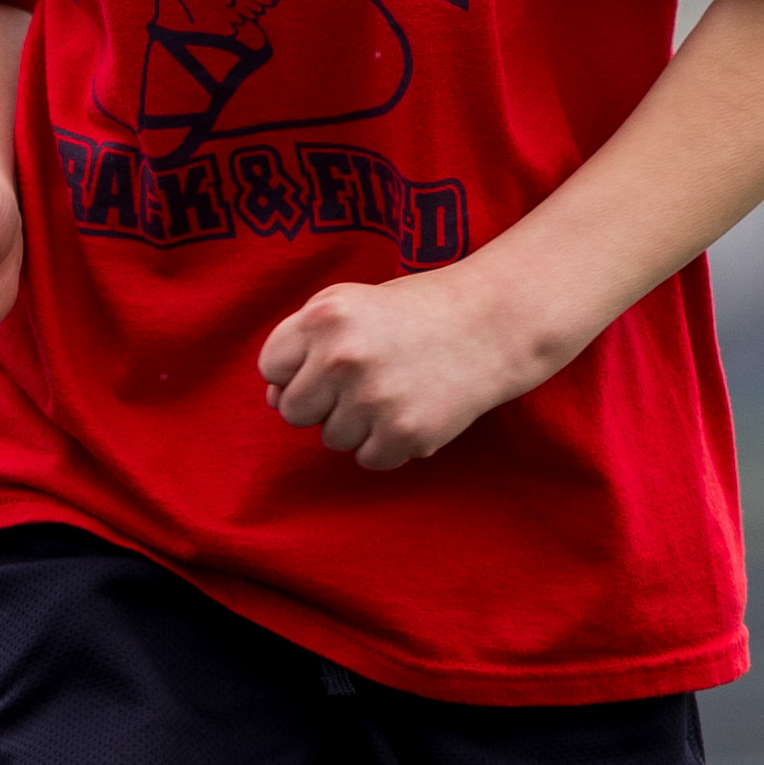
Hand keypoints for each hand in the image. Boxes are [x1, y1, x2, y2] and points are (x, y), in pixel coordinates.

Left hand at [258, 266, 545, 470]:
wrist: (492, 325)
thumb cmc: (415, 313)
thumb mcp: (352, 305)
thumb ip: (305, 343)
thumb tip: (271, 400)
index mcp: (325, 317)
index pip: (272, 369)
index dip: (298, 370)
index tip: (329, 362)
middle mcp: (343, 357)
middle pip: (294, 410)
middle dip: (323, 402)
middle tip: (365, 380)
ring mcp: (373, 399)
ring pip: (332, 438)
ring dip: (358, 424)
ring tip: (395, 391)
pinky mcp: (403, 434)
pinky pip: (368, 458)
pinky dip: (388, 444)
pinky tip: (413, 410)